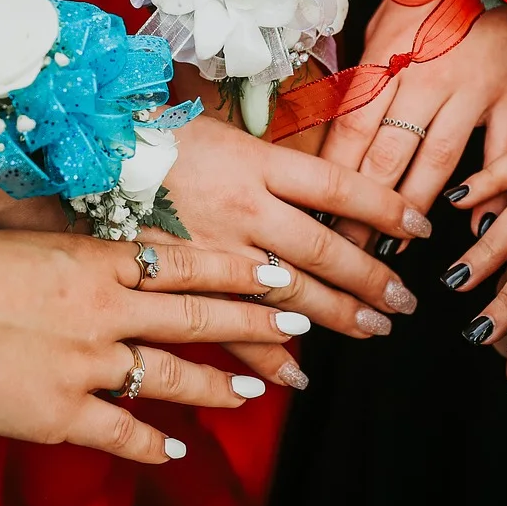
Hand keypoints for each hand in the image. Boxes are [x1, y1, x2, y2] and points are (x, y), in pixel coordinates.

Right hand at [0, 231, 299, 462]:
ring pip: (174, 374)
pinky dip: (153, 442)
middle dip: (256, 321)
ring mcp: (87, 364)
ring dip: (220, 383)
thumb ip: (73, 258)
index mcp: (95, 259)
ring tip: (256, 388)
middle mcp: (104, 309)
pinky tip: (177, 449)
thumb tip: (105, 263)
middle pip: (199, 315)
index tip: (279, 271)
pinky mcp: (59, 413)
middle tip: (301, 322)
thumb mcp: (25, 243)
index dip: (239, 269)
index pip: (188, 262)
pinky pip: (123, 433)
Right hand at [153, 111, 429, 384]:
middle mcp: (242, 208)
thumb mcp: (226, 131)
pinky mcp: (183, 283)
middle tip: (403, 301)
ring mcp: (212, 251)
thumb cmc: (160, 136)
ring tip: (372, 330)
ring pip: (287, 293)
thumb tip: (330, 187)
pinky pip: (231, 328)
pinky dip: (266, 356)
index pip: (338, 188)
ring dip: (335, 317)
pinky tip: (297, 374)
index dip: (385, 209)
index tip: (419, 228)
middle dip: (369, 279)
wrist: (87, 157)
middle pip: (323, 249)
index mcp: (256, 163)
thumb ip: (276, 162)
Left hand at [317, 0, 506, 252]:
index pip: (351, 127)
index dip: (334, 176)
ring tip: (393, 250)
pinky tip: (476, 223)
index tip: (317, 213)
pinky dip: (492, 188)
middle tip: (345, 250)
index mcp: (387, 56)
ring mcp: (473, 87)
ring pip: (438, 160)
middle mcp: (426, 75)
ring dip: (412, 209)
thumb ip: (367, 72)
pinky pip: (502, 151)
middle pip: (387, 153)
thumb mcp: (385, 21)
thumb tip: (336, 124)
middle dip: (362, 209)